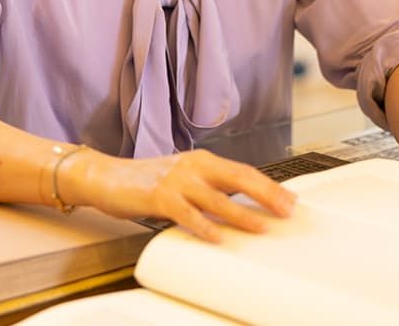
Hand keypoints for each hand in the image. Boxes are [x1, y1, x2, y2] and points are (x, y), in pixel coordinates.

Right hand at [59, 148, 296, 241]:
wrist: (108, 176)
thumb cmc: (148, 180)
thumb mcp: (185, 177)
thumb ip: (210, 187)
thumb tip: (241, 205)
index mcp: (205, 161)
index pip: (245, 172)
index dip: (270, 186)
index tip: (290, 199)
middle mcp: (196, 166)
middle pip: (240, 179)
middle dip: (268, 195)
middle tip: (287, 211)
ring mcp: (178, 181)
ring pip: (218, 199)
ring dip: (242, 214)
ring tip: (262, 227)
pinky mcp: (160, 197)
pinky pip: (187, 214)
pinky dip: (204, 226)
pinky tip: (217, 237)